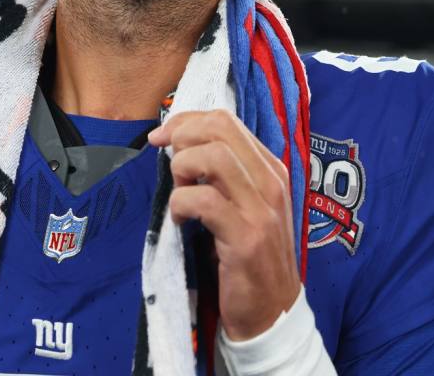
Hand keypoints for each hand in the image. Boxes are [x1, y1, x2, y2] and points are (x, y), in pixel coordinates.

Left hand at [148, 109, 300, 340]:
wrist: (271, 313)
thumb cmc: (247, 256)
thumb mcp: (242, 204)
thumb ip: (221, 173)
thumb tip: (177, 141)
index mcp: (269, 168)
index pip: (225, 120)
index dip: (186, 121)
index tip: (162, 137)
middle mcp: (271, 182)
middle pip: (219, 129)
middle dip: (181, 138)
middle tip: (169, 166)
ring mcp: (262, 209)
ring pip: (213, 156)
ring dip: (183, 169)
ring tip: (180, 194)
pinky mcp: (247, 238)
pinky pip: (203, 200)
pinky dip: (181, 205)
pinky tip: (180, 222)